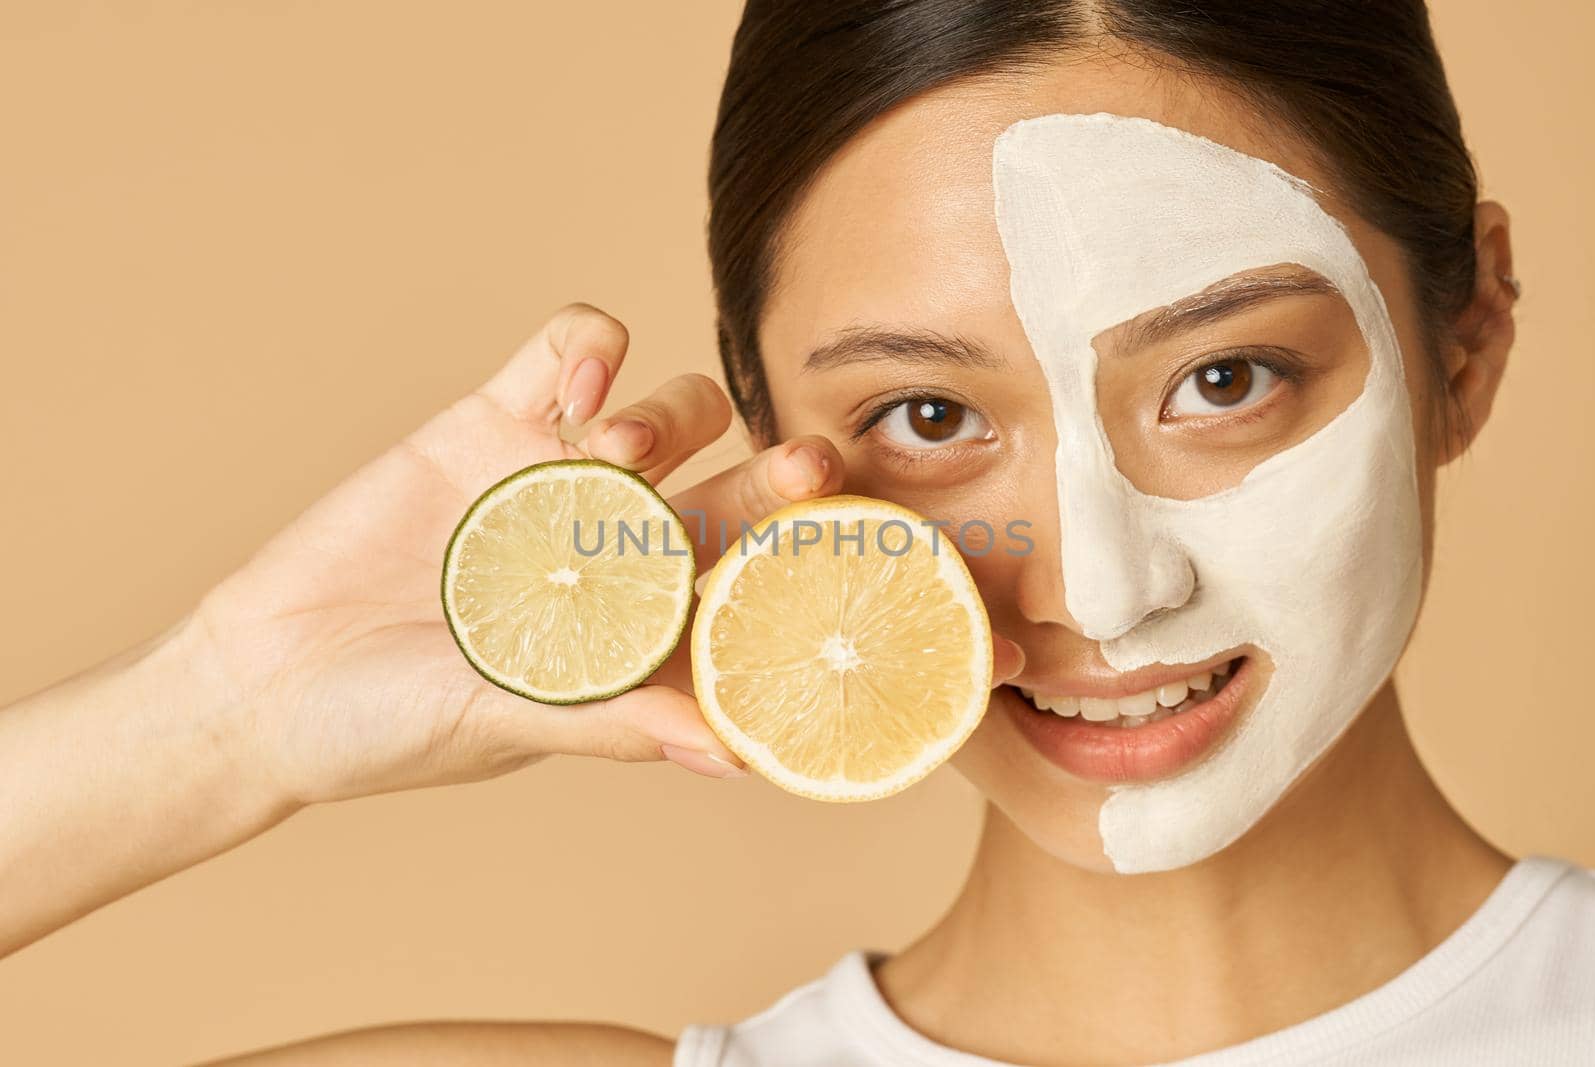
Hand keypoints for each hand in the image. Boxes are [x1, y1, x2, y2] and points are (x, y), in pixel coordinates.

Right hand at [181, 304, 1021, 806]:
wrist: (264, 682)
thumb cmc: (392, 728)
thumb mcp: (507, 724)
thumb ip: (616, 724)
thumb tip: (736, 754)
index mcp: (649, 621)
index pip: (766, 585)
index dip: (833, 575)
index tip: (899, 576)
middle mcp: (624, 542)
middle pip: (740, 485)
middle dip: (786, 470)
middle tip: (812, 465)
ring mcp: (563, 474)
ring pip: (675, 406)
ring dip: (674, 414)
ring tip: (617, 455)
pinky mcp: (492, 417)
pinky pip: (571, 348)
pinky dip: (592, 348)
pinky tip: (576, 387)